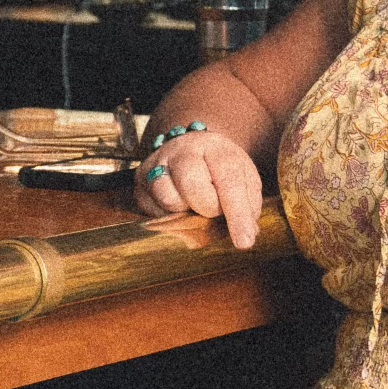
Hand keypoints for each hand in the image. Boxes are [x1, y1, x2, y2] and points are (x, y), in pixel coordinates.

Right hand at [135, 125, 265, 249]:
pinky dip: (170, 218)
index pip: (228, 180)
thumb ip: (248, 205)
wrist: (189, 150)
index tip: (245, 241)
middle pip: (193, 186)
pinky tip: (179, 207)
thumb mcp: (243, 179)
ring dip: (187, 213)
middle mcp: (182, 150)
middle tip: (214, 210)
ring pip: (170, 201)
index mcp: (214, 147)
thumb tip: (246, 234)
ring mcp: (156, 164)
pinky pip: (154, 213)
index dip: (238, 214)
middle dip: (208, 208)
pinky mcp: (139, 181)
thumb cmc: (219, 170)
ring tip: (194, 205)